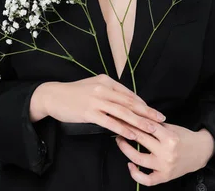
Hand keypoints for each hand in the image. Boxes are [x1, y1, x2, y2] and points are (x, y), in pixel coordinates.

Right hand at [34, 73, 166, 139]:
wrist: (53, 96)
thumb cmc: (74, 93)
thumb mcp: (93, 87)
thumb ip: (108, 92)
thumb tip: (124, 102)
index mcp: (106, 81)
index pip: (129, 94)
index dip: (143, 104)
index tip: (154, 112)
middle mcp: (104, 88)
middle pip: (130, 102)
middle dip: (147, 112)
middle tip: (161, 119)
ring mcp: (97, 100)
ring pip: (123, 112)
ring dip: (140, 122)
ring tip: (152, 129)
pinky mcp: (90, 112)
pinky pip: (110, 121)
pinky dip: (123, 128)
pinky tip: (132, 134)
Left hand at [115, 121, 202, 185]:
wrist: (200, 152)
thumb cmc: (184, 137)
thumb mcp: (172, 126)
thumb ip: (155, 124)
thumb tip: (135, 117)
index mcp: (169, 137)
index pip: (146, 126)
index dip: (132, 120)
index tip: (123, 116)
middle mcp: (166, 153)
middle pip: (140, 140)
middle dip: (126, 131)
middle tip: (117, 125)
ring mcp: (164, 166)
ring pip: (139, 159)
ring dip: (125, 149)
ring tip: (120, 140)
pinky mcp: (164, 177)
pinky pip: (147, 180)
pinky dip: (136, 174)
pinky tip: (130, 165)